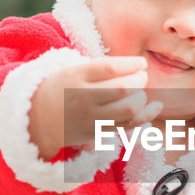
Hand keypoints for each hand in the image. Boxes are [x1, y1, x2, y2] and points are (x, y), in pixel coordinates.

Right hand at [28, 56, 161, 159]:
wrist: (38, 117)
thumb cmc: (62, 88)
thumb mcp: (72, 70)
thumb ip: (100, 68)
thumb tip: (135, 66)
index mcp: (76, 76)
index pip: (109, 68)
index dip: (130, 64)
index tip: (141, 63)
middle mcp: (83, 97)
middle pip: (122, 89)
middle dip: (139, 81)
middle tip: (142, 76)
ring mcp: (91, 117)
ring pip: (127, 109)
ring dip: (141, 99)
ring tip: (139, 92)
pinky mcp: (98, 132)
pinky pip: (127, 126)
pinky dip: (146, 115)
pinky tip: (156, 106)